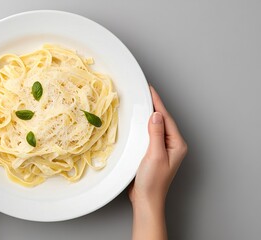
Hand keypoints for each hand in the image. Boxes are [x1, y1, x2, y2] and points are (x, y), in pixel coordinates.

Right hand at [129, 86, 186, 206]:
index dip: (157, 103)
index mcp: (177, 144)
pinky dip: (144, 126)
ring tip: (141, 102)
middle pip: (163, 121)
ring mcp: (164, 149)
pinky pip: (150, 134)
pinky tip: (138, 122)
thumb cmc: (152, 181)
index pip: (166, 118)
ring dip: (149, 115)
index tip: (149, 89)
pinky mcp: (154, 153)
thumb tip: (156, 115)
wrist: (146, 200)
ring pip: (156, 127)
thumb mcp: (155, 155)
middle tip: (144, 92)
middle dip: (154, 106)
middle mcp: (173, 145)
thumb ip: (156, 134)